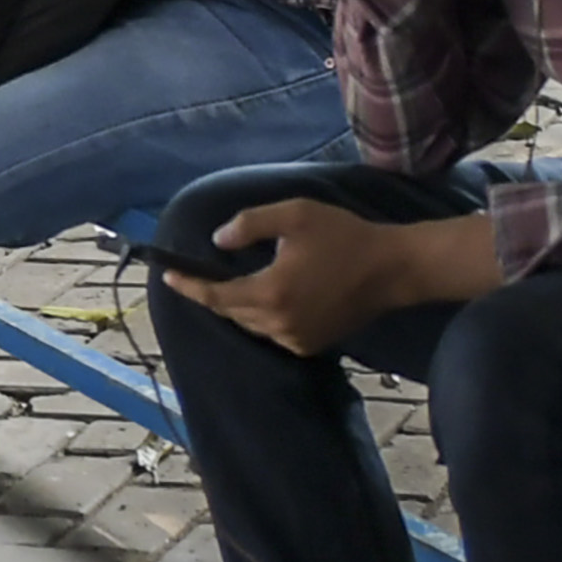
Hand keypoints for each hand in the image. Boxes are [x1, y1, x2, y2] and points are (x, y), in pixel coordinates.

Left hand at [163, 203, 493, 355]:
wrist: (394, 269)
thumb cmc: (344, 236)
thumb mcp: (294, 215)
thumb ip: (250, 225)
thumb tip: (218, 241)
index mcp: (271, 293)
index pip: (216, 296)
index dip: (189, 287)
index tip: (167, 277)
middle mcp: (279, 324)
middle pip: (231, 312)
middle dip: (211, 294)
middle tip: (193, 275)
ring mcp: (296, 339)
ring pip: (250, 324)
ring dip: (237, 305)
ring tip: (227, 282)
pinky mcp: (311, 345)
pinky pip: (272, 332)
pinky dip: (261, 316)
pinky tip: (262, 296)